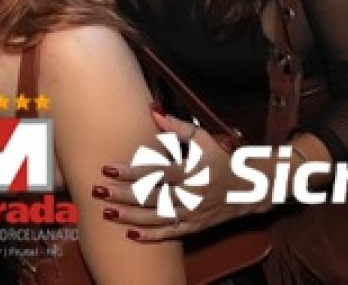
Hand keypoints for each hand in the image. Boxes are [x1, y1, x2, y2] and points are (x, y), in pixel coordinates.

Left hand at [93, 108, 256, 241]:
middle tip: (97, 190)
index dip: (130, 171)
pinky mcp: (194, 227)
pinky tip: (129, 232)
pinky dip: (150, 235)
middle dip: (122, 195)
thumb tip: (154, 111)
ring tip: (106, 212)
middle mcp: (190, 196)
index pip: (155, 173)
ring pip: (157, 218)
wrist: (250, 189)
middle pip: (151, 197)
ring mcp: (192, 214)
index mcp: (191, 172)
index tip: (108, 168)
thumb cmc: (221, 159)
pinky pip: (169, 234)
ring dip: (130, 216)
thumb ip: (177, 127)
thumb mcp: (204, 139)